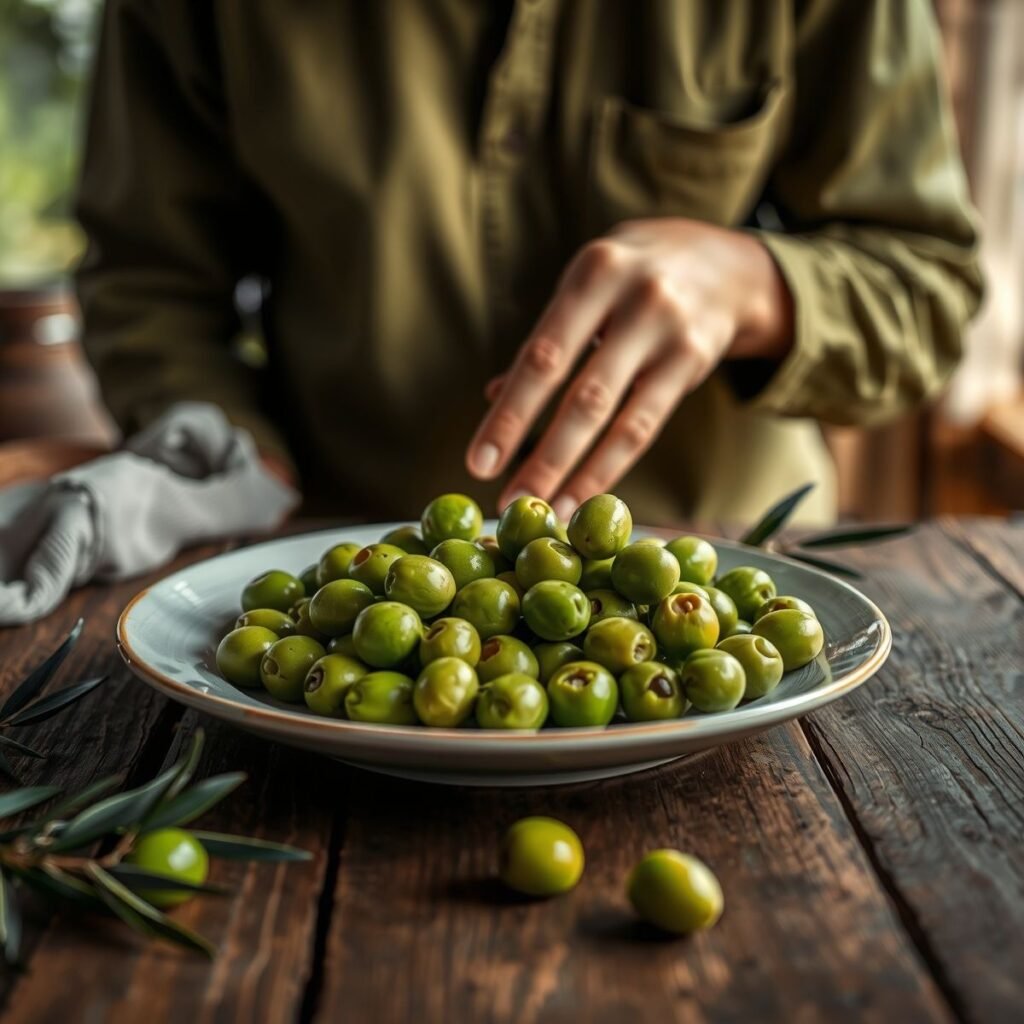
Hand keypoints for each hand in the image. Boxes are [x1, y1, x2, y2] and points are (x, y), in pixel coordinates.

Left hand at [466, 218, 792, 517]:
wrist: (726, 264)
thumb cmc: (633, 278)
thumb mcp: (589, 286)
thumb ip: (548, 340)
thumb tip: (494, 396)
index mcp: (594, 273)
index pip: (541, 357)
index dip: (509, 415)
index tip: (479, 462)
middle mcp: (636, 299)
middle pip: (579, 393)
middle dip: (540, 455)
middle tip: (509, 503)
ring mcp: (671, 332)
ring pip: (615, 417)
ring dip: (574, 472)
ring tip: (545, 512)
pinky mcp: (695, 362)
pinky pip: (645, 426)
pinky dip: (609, 467)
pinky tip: (583, 497)